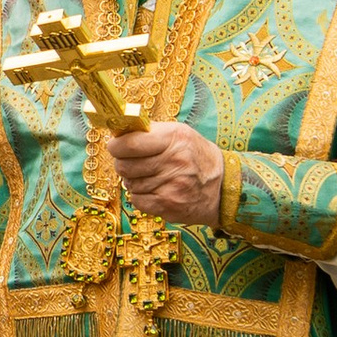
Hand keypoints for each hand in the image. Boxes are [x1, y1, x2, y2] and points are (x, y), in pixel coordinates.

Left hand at [108, 121, 223, 223]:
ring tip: (149, 176)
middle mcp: (174, 161)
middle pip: (125, 166)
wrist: (222, 187)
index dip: (116, 146)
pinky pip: (137, 200)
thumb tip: (118, 132)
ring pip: (130, 184)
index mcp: (174, 138)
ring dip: (133, 180)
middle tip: (132, 163)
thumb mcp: (179, 134)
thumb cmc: (195, 157)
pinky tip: (154, 190)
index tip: (115, 146)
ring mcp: (172, 185)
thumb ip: (149, 132)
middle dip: (123, 164)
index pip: (130, 143)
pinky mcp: (169, 205)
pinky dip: (140, 196)